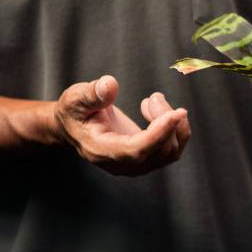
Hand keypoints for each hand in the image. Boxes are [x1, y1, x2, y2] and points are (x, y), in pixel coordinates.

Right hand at [54, 75, 190, 175]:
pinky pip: (173, 148)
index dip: (159, 133)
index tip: (176, 113)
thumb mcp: (75, 98)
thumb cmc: (75, 111)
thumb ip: (91, 93)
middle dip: (166, 121)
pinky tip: (157, 110)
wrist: (76, 126)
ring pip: (171, 152)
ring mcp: (136, 165)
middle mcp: (121, 164)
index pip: (136, 150)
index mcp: (100, 151)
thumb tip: (110, 85)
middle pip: (159, 152)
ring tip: (153, 100)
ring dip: (173, 124)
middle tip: (154, 97)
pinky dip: (175, 127)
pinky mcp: (147, 158)